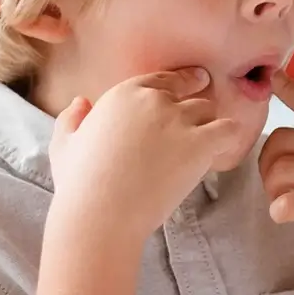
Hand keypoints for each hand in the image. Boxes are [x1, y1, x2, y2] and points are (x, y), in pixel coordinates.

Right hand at [48, 67, 244, 241]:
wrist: (101, 214)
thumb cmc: (79, 184)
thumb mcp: (64, 145)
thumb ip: (71, 119)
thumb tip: (81, 102)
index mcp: (124, 94)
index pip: (162, 80)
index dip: (177, 86)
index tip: (190, 87)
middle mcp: (154, 100)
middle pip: (188, 95)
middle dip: (191, 111)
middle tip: (195, 127)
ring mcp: (178, 120)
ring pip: (209, 110)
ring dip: (208, 125)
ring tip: (205, 146)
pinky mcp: (199, 144)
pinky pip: (229, 130)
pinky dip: (228, 138)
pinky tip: (221, 150)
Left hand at [261, 73, 293, 270]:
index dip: (290, 88)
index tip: (273, 78)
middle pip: (280, 139)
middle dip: (267, 163)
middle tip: (277, 185)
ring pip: (279, 171)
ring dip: (272, 190)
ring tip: (284, 204)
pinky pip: (288, 203)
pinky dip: (278, 211)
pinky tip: (285, 216)